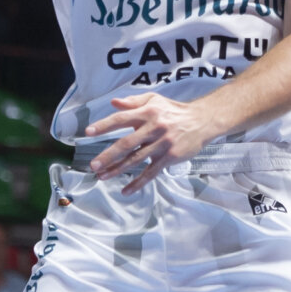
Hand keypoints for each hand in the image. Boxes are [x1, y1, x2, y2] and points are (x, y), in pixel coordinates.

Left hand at [84, 94, 215, 192]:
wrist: (202, 121)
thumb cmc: (175, 111)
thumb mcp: (155, 100)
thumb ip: (133, 101)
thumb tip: (113, 103)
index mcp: (147, 112)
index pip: (121, 118)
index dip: (104, 126)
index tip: (88, 133)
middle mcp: (153, 128)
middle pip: (127, 143)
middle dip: (109, 155)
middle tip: (94, 164)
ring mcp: (162, 144)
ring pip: (136, 159)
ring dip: (118, 169)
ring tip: (102, 176)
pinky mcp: (169, 157)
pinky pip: (151, 172)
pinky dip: (138, 183)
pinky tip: (126, 190)